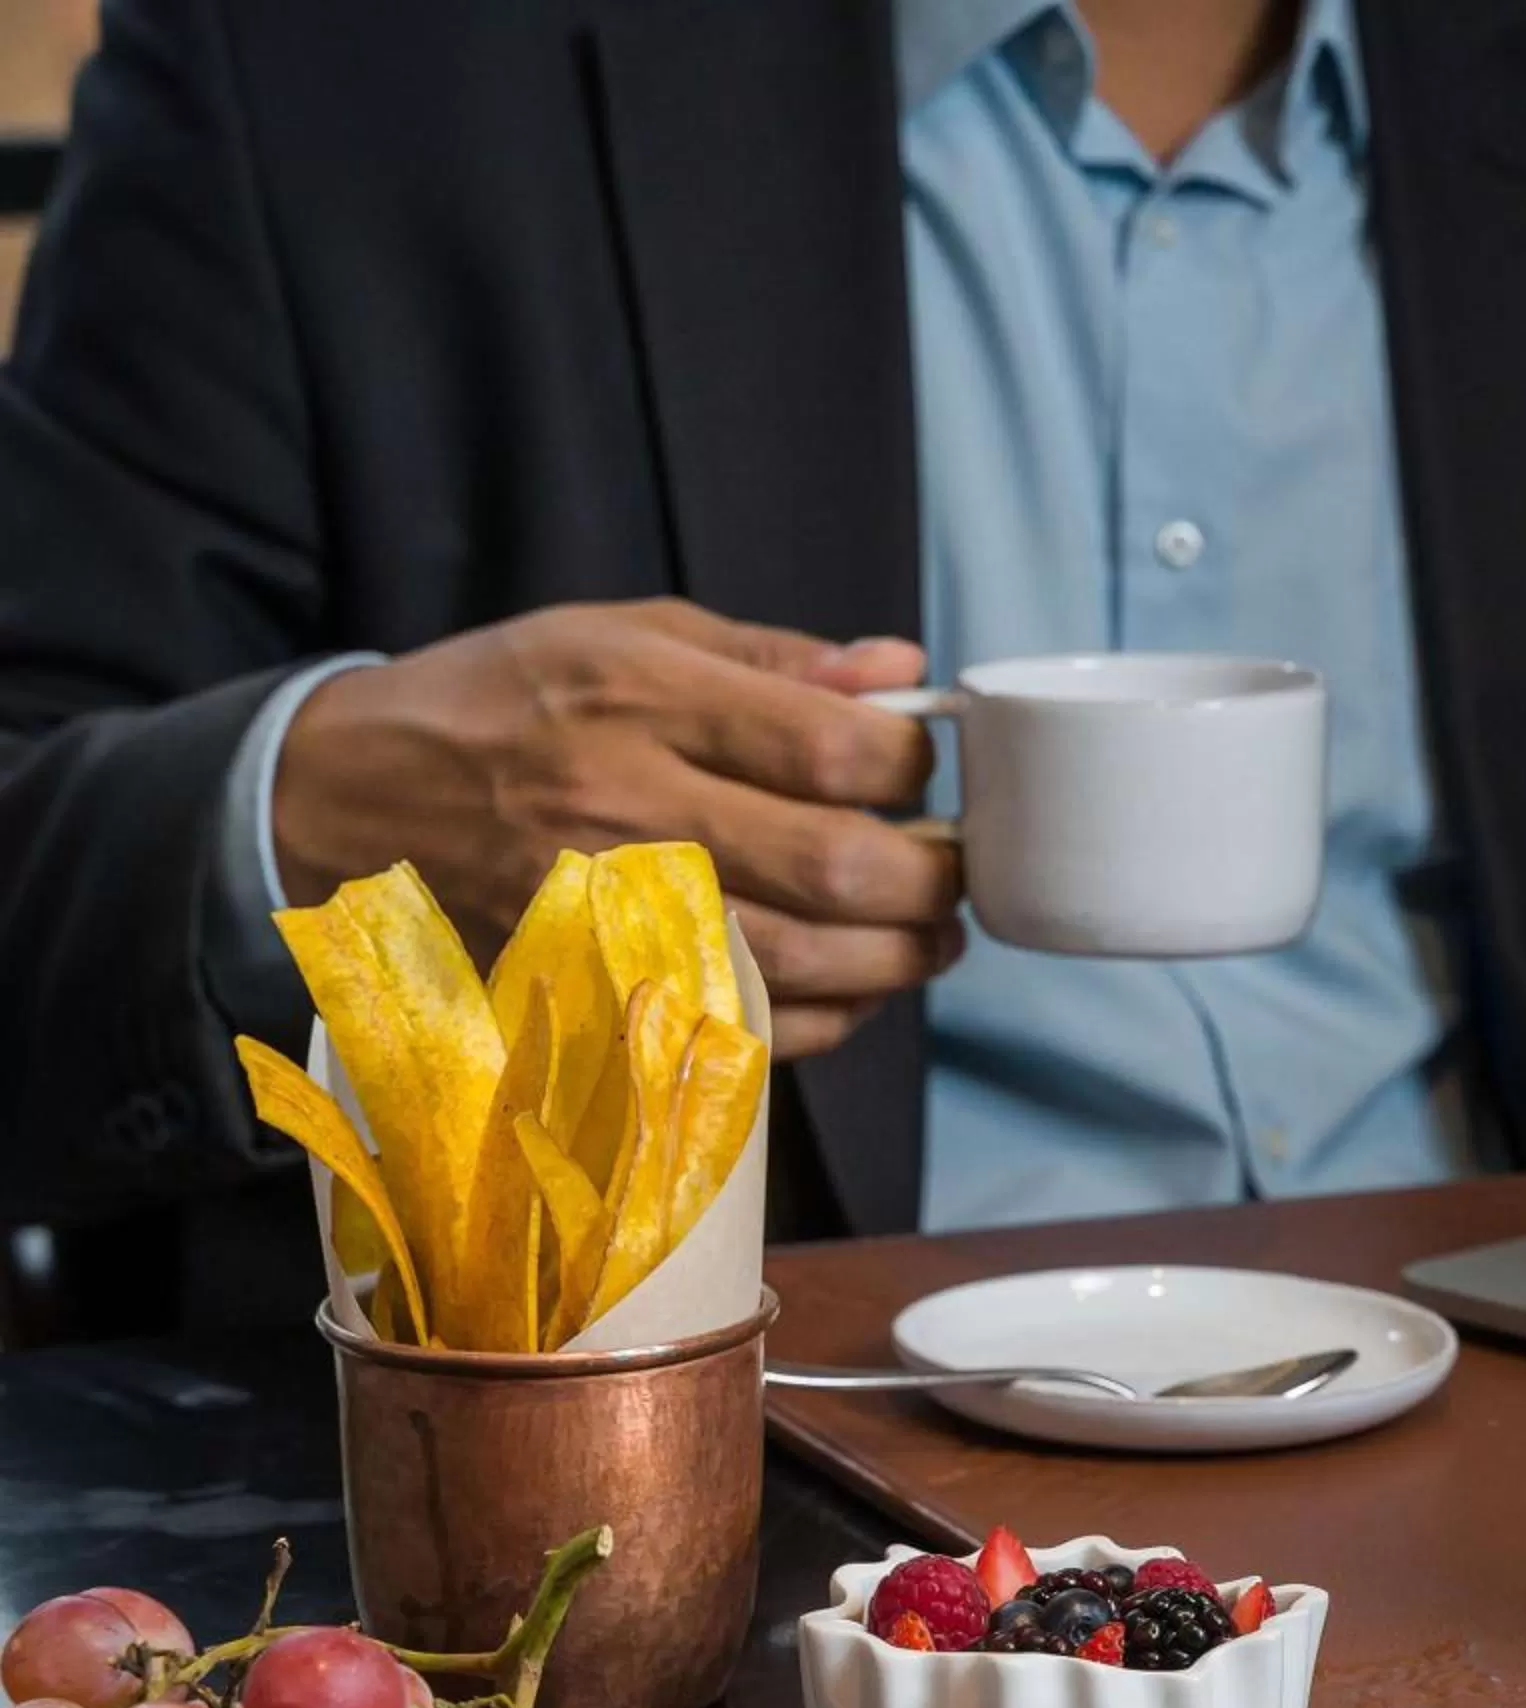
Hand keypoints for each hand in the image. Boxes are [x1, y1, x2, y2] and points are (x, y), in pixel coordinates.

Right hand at [274, 599, 963, 1056]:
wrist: (344, 796)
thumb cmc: (502, 704)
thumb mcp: (623, 634)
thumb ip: (773, 659)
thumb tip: (902, 675)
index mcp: (642, 701)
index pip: (834, 750)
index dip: (913, 772)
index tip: (923, 775)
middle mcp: (628, 810)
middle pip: (839, 867)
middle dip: (931, 879)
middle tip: (952, 872)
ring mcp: (610, 913)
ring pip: (808, 963)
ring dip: (898, 959)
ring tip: (925, 936)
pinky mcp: (594, 988)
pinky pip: (747, 1027)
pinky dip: (826, 1017)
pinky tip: (851, 985)